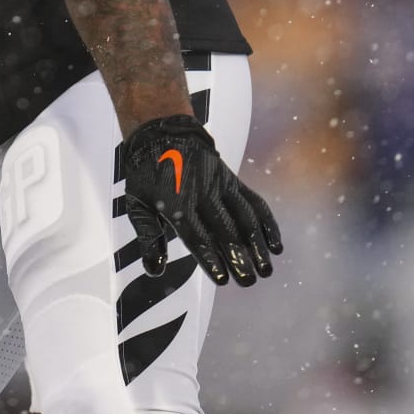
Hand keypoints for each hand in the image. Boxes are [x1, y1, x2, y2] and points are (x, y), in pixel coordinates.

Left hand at [121, 114, 282, 285]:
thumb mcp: (137, 203)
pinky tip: (276, 244)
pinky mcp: (232, 179)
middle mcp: (202, 194)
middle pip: (225, 230)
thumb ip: (148, 237)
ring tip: (266, 268)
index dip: (211, 259)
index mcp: (176, 204)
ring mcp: (220, 185)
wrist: (160, 132)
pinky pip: (254, 202)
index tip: (223, 279)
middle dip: (238, 258)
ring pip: (244, 217)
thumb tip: (155, 270)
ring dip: (257, 244)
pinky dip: (267, 223)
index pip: (197, 236)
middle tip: (248, 281)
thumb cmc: (147, 172)